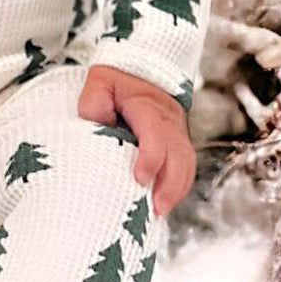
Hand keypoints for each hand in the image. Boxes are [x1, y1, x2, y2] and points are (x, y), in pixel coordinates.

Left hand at [77, 65, 195, 217]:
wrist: (137, 70)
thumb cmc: (116, 81)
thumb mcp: (99, 83)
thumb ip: (94, 103)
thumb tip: (95, 126)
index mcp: (149, 106)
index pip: (157, 133)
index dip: (152, 158)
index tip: (140, 179)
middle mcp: (169, 119)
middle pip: (179, 154)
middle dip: (170, 184)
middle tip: (156, 208)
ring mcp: (177, 131)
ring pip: (186, 162)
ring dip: (176, 188)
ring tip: (160, 211)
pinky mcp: (177, 142)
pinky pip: (186, 166)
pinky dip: (179, 186)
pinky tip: (166, 202)